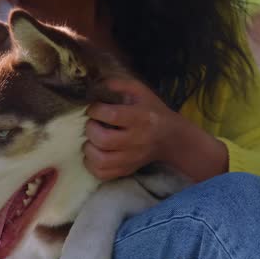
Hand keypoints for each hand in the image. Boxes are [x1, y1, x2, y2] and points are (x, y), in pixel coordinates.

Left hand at [83, 78, 227, 181]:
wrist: (171, 138)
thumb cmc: (152, 111)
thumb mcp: (141, 91)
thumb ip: (120, 84)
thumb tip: (97, 84)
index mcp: (141, 117)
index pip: (113, 115)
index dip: (96, 110)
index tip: (93, 108)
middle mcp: (137, 140)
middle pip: (104, 140)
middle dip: (90, 129)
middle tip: (91, 124)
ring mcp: (132, 158)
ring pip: (101, 161)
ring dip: (89, 149)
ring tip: (91, 141)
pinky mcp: (127, 170)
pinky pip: (103, 174)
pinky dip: (92, 165)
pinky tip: (94, 153)